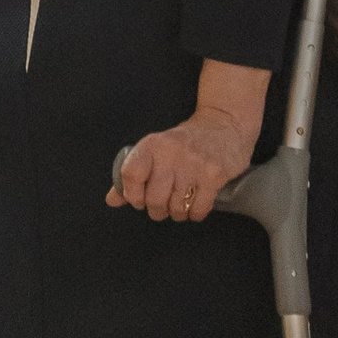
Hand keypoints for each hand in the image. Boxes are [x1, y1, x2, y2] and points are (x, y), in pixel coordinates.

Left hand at [110, 106, 258, 222]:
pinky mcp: (213, 175)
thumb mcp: (155, 150)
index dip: (132, 194)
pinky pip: (198, 209)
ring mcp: (193, 164)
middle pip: (153, 199)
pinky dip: (194, 214)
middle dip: (157, 210)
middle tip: (162, 206)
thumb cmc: (185, 142)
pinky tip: (195, 204)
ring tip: (180, 203)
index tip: (138, 199)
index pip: (130, 175)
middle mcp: (170, 153)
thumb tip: (112, 200)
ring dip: (177, 213)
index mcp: (152, 144)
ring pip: (176, 208)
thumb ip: (132, 175)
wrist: (225, 124)